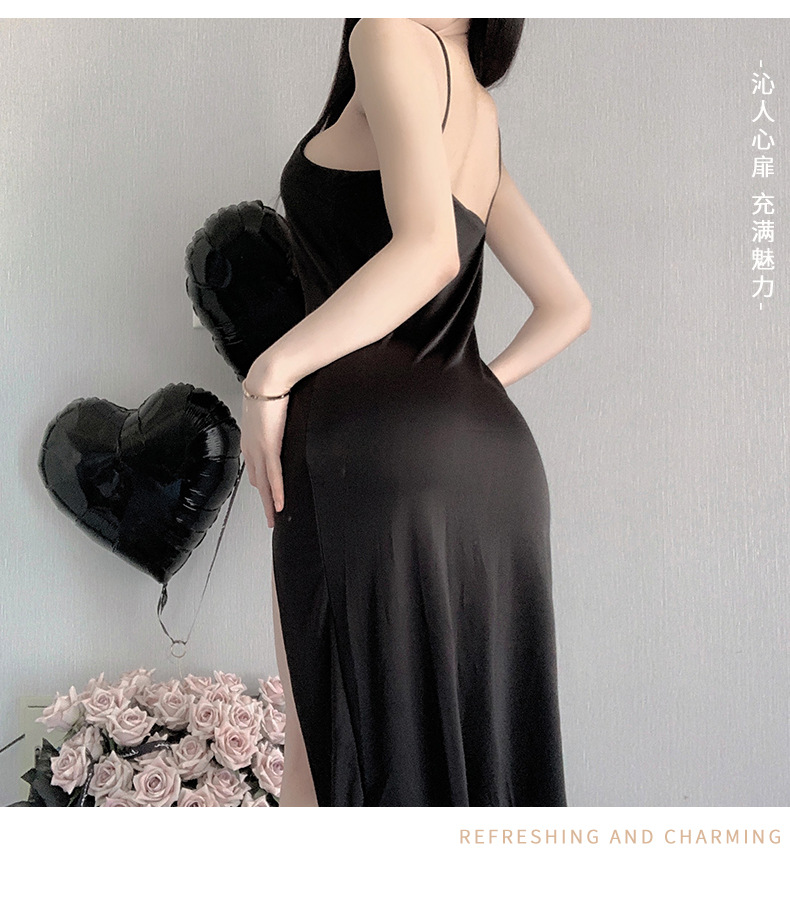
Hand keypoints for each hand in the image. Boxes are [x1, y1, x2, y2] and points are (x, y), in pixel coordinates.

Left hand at [240, 387, 289, 527]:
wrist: (267, 379)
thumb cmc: (269, 388)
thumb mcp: (269, 409)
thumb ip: (273, 420)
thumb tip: (279, 422)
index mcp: (250, 439)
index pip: (254, 469)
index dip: (260, 486)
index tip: (265, 497)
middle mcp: (250, 447)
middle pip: (257, 482)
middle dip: (263, 502)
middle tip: (270, 517)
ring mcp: (258, 449)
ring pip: (263, 484)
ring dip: (268, 504)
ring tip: (274, 518)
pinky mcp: (269, 447)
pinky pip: (273, 475)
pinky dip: (276, 492)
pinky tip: (280, 504)